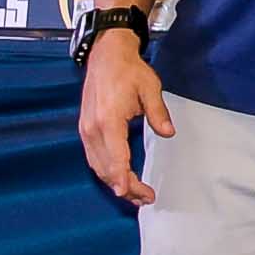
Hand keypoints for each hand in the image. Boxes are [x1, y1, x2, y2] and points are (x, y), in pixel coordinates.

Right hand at [78, 35, 171, 206]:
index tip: (132, 194)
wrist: (106, 56)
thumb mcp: (150, 89)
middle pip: (106, 167)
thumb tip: (168, 133)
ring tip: (135, 194)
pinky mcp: (85, 128)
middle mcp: (92, 128)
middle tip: (145, 198)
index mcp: (108, 120)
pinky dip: (106, 170)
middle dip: (124, 186)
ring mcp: (86, 129)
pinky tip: (119, 177)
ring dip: (114, 181)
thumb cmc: (129, 71)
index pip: (115, 158)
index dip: (123, 178)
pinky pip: (93, 156)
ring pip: (97, 165)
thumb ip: (158, 113)